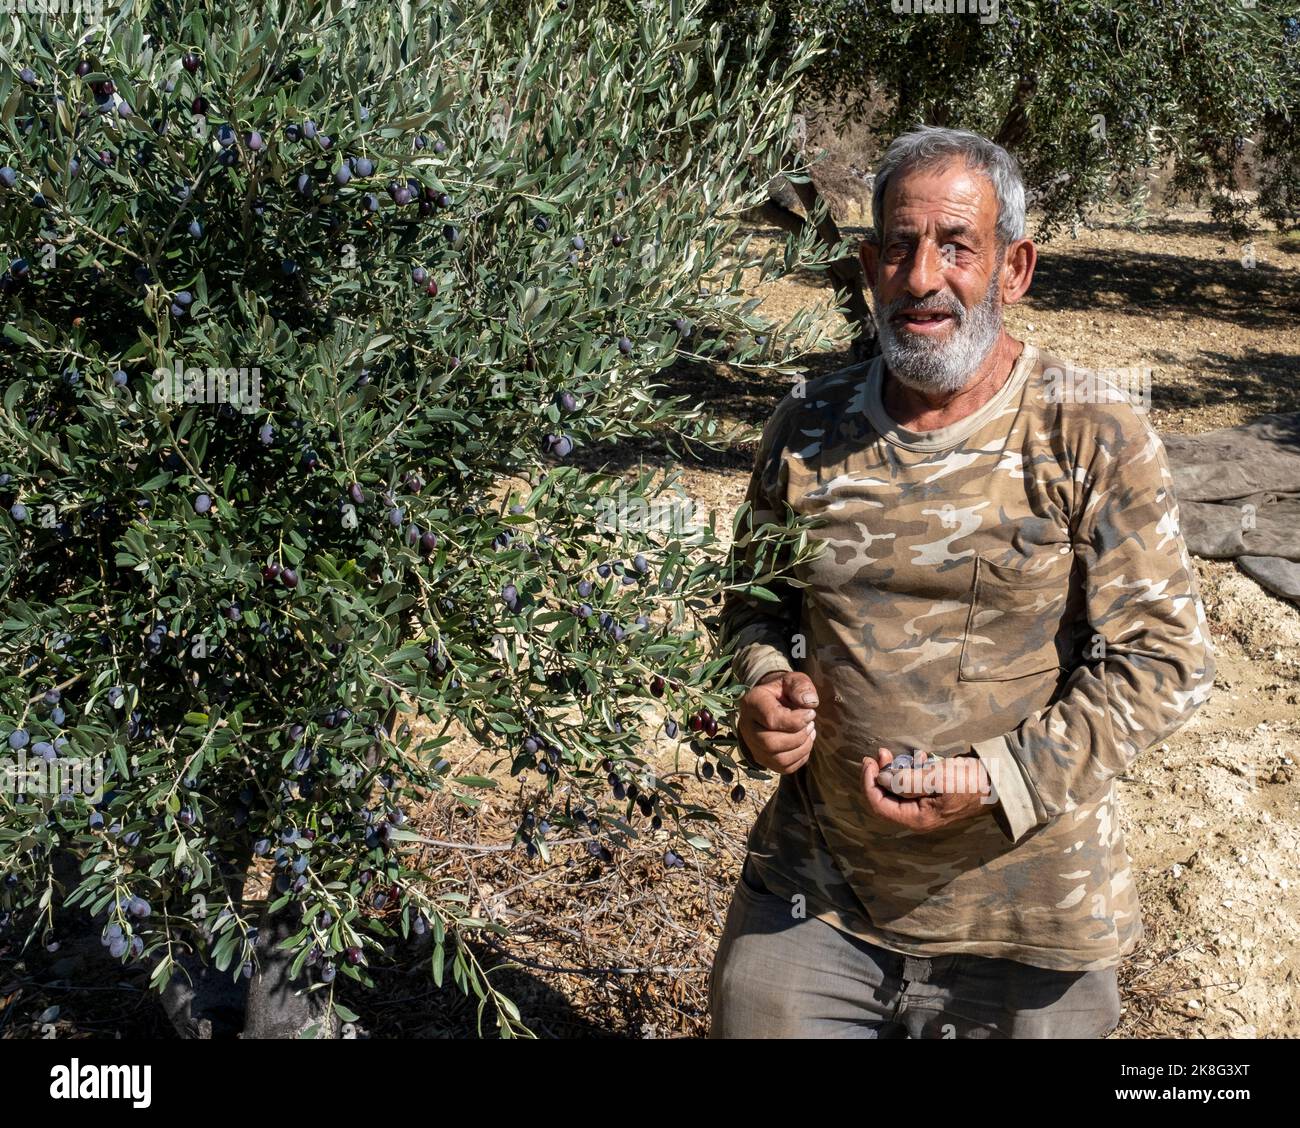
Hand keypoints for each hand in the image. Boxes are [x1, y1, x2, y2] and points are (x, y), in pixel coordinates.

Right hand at [736, 670, 817, 774]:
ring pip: (778, 759)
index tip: (811, 713)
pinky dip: (800, 758)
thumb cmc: (784, 691)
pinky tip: (804, 743)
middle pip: (771, 743)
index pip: (772, 719)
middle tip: (810, 725)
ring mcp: (752, 746)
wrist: (772, 703)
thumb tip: (810, 703)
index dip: (796, 720)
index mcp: (752, 703)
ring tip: (809, 732)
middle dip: (798, 737)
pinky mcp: (762, 759)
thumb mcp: (793, 680)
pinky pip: (783, 768)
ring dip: (802, 748)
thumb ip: (801, 686)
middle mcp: (747, 727)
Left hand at [861, 747, 993, 832]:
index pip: (879, 806)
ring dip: (891, 770)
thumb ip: (907, 780)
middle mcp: (918, 815)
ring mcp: (924, 805)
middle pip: (885, 797)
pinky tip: (918, 758)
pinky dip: (908, 769)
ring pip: (896, 789)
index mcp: (917, 818)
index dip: (869, 784)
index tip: (870, 762)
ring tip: (891, 752)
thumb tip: (881, 778)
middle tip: (880, 753)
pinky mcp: (931, 793)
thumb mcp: (937, 778)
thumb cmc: (968, 780)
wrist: (997, 779)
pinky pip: (910, 783)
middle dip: (878, 774)